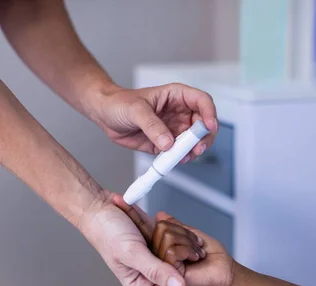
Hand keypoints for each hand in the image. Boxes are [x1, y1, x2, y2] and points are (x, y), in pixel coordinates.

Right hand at [81, 192, 222, 285]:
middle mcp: (147, 273)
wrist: (98, 207)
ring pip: (181, 270)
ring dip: (198, 272)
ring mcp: (154, 258)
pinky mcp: (156, 243)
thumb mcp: (132, 252)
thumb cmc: (107, 232)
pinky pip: (177, 251)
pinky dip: (189, 250)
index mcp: (139, 282)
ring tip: (219, 279)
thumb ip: (155, 270)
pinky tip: (204, 252)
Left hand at [91, 84, 218, 159]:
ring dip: (193, 150)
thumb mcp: (136, 109)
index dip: (209, 113)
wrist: (105, 115)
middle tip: (197, 148)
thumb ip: (152, 125)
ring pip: (194, 141)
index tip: (208, 126)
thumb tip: (168, 142)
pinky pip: (179, 152)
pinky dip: (180, 158)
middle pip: (204, 124)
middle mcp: (180, 112)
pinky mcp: (166, 143)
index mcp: (177, 96)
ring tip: (184, 156)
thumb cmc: (120, 102)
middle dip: (204, 137)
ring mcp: (174, 129)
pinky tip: (174, 160)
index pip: (202, 101)